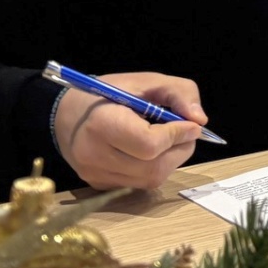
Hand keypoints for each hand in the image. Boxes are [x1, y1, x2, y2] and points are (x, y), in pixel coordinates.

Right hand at [53, 72, 204, 190]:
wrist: (68, 114)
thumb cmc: (109, 94)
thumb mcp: (146, 82)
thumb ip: (178, 93)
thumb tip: (199, 121)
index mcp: (102, 124)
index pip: (149, 144)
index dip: (177, 135)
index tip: (191, 124)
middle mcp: (94, 156)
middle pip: (153, 167)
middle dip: (179, 150)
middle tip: (187, 133)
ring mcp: (95, 175)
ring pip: (150, 179)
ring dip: (170, 160)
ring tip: (169, 140)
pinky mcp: (100, 186)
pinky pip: (139, 183)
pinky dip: (154, 168)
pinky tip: (150, 152)